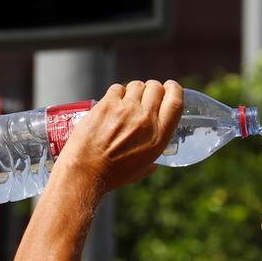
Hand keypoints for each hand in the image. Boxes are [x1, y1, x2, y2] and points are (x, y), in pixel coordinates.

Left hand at [57, 79, 183, 193]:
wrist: (86, 171)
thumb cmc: (113, 174)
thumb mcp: (142, 170)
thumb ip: (151, 161)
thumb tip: (153, 163)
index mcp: (158, 136)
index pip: (175, 102)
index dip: (174, 90)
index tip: (169, 87)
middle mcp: (145, 119)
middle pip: (155, 88)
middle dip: (152, 89)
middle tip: (144, 97)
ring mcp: (126, 110)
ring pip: (136, 86)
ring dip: (133, 91)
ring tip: (126, 102)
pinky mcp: (107, 104)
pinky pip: (117, 88)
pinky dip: (116, 94)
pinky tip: (111, 104)